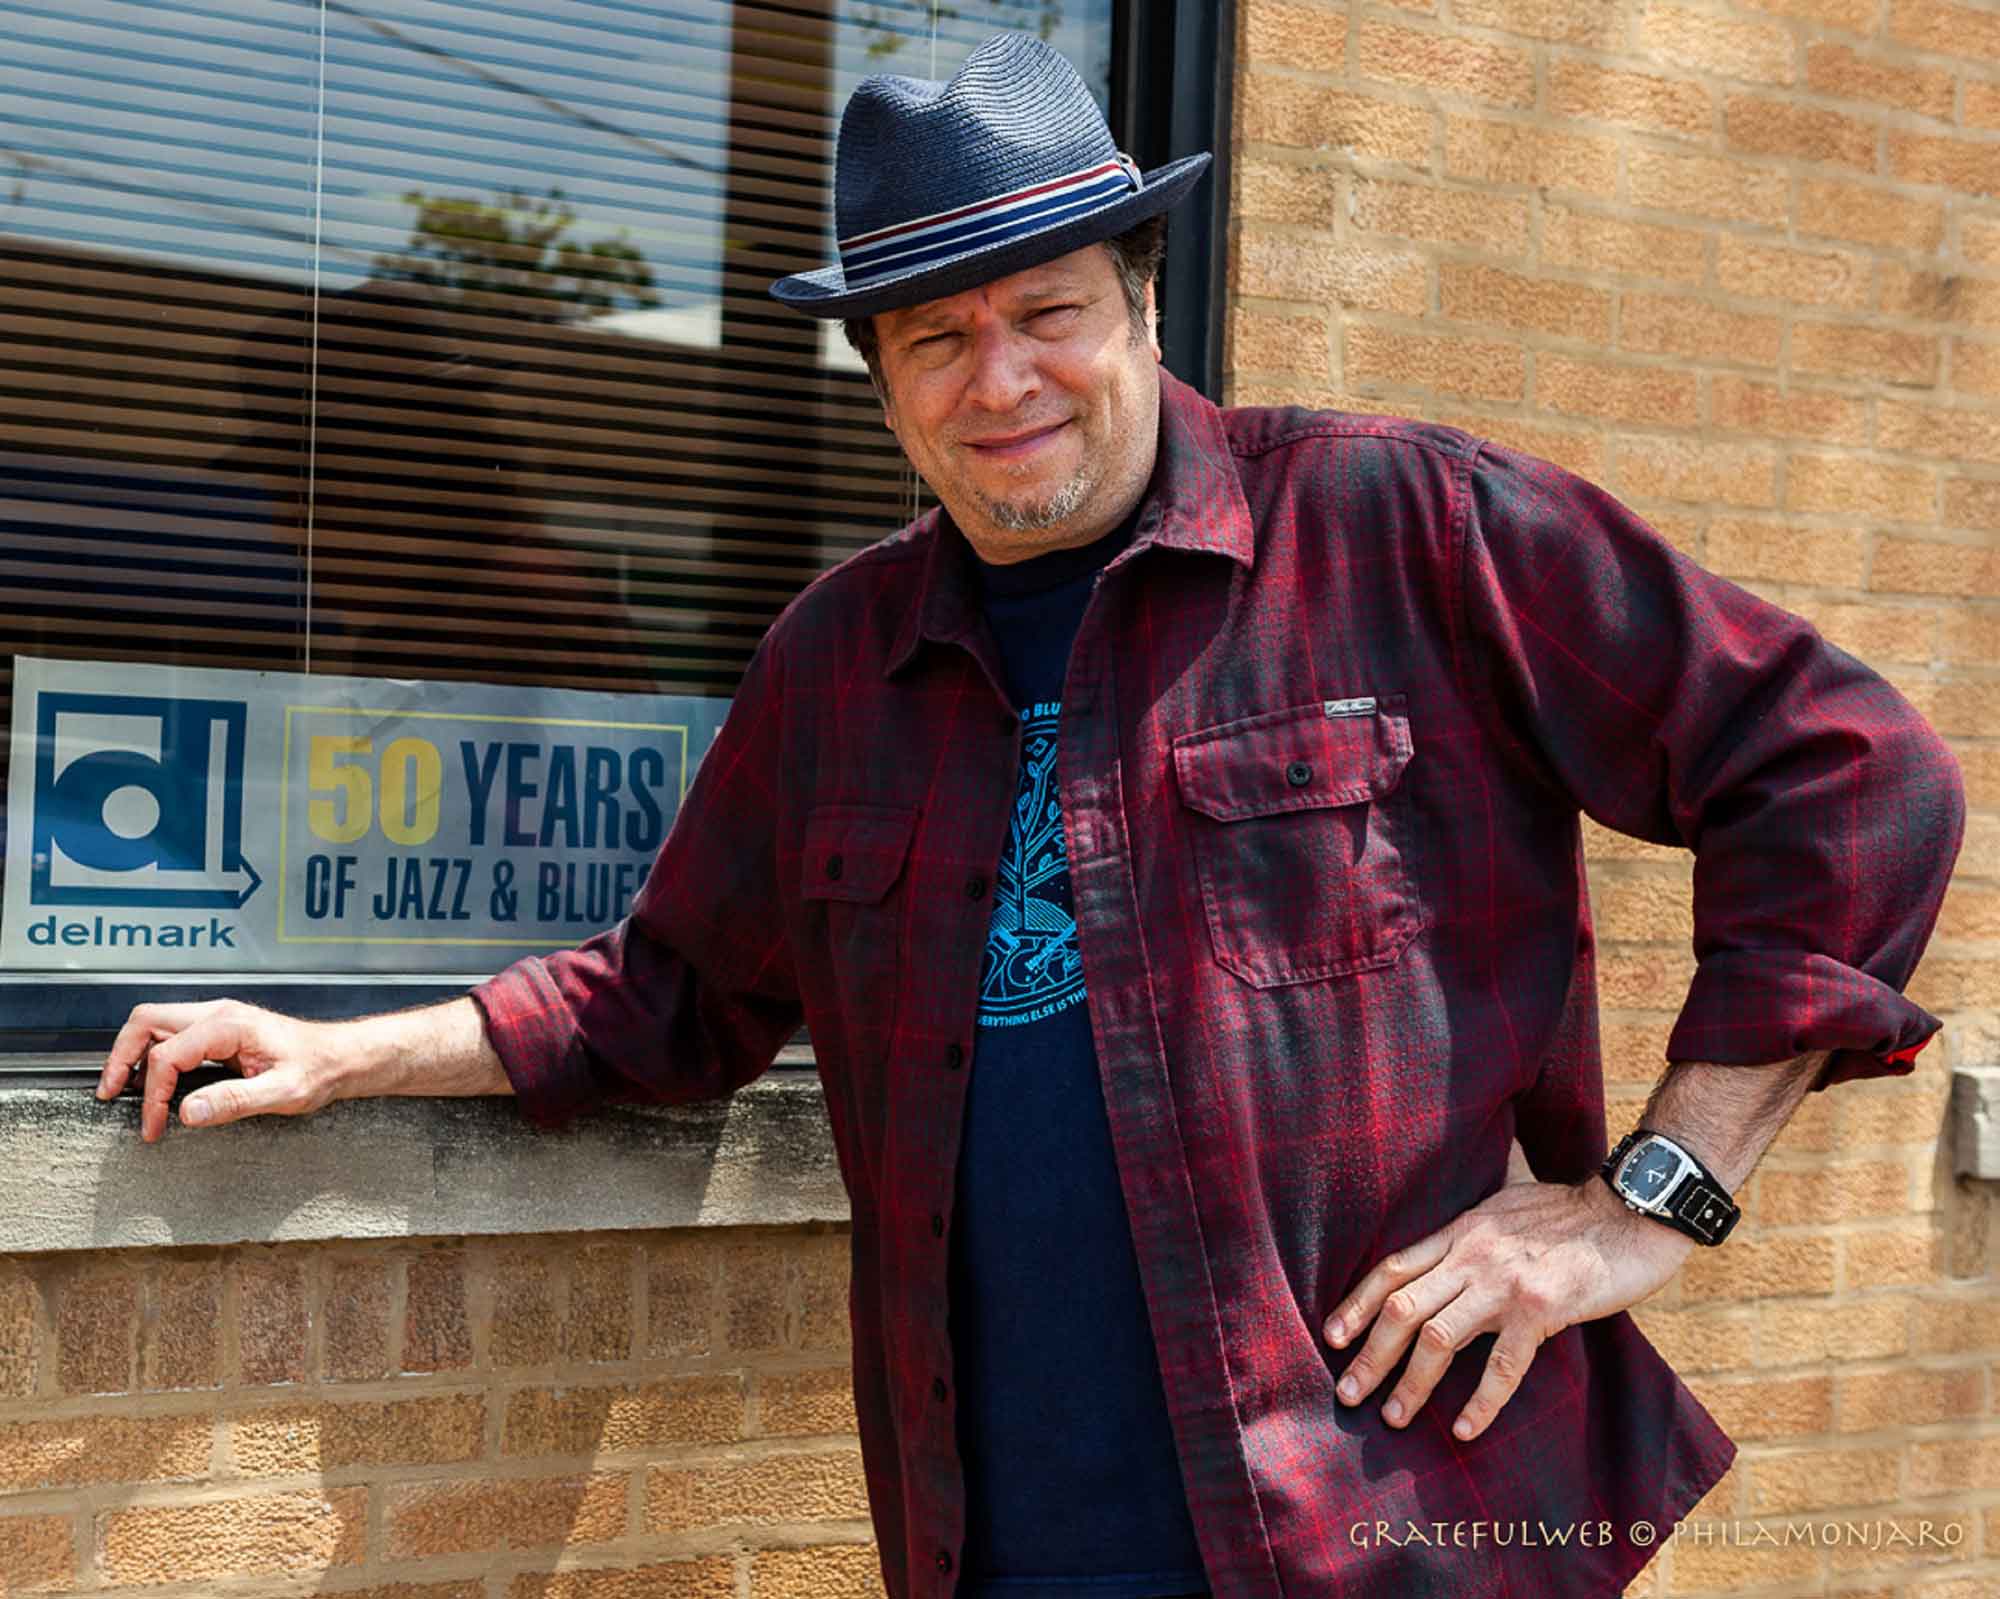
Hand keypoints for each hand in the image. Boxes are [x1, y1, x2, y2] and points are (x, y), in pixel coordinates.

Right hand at [98, 1001, 343, 1142]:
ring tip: (121, 1089)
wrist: (340, 1057)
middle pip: (146, 1021)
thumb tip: (188, 1112)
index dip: (152, 1094)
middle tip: (109, 1093)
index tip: (153, 1125)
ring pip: (153, 1023)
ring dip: (131, 1053)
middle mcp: (218, 1014)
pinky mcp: (218, 1031)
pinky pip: (170, 1034)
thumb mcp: (284, 1092)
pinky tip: (151, 1080)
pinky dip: (151, 1054)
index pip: (167, 1055)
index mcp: (230, 1026)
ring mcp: (217, 1019)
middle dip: (120, 1056)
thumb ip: (236, 1101)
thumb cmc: (319, 1069)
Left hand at [1323, 1164, 1692, 1441]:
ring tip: (1393, 1418)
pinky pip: (1502, 1364)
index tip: (1332, 1337)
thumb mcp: (1508, 1203)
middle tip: (1346, 1393)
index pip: (1393, 1268)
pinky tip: (1464, 1429)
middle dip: (1369, 1354)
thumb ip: (1476, 1225)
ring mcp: (1504, 1282)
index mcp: (1461, 1231)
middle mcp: (1472, 1255)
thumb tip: (1451, 1237)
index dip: (1357, 1303)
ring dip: (1410, 1382)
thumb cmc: (1573, 1210)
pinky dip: (1480, 1401)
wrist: (1631, 1209)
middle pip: (1402, 1307)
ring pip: (1438, 1337)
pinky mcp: (1541, 1308)